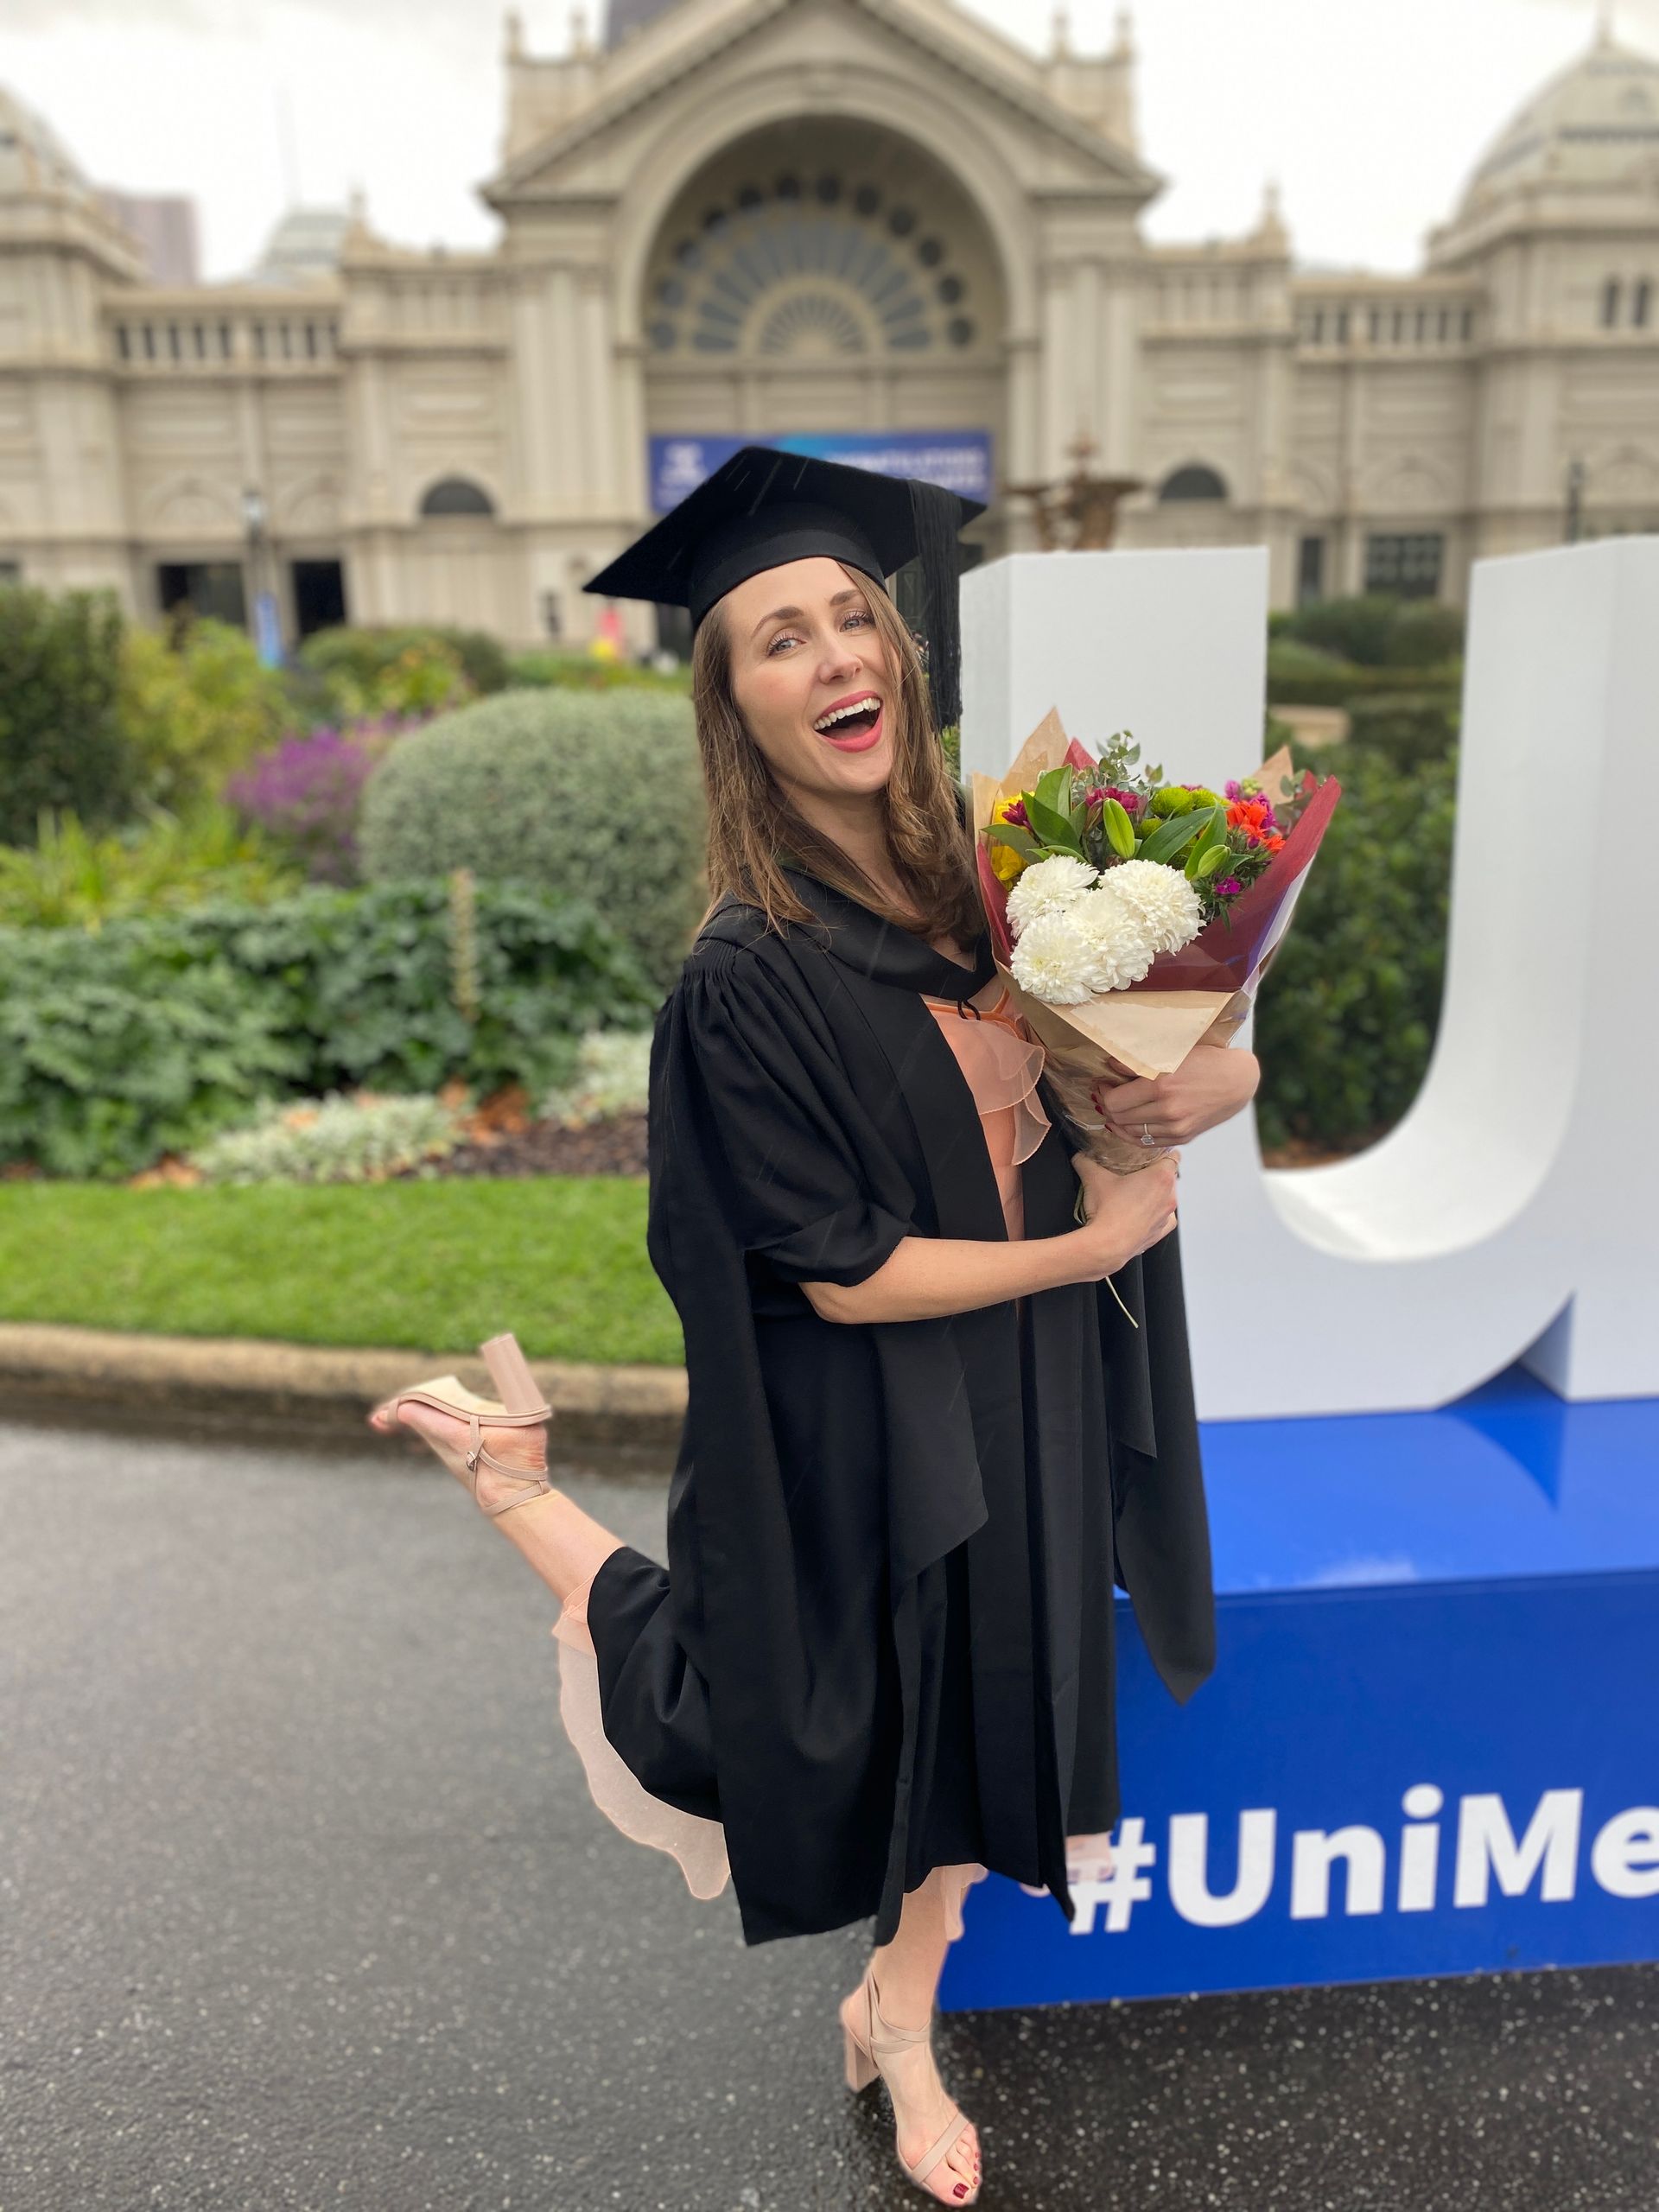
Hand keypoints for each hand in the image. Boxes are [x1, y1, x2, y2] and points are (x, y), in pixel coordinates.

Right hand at [1070, 1153, 1179, 1280]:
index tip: (1153, 1154)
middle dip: (1156, 1175)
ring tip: (1137, 1196)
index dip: (1164, 1153)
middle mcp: (1170, 1195)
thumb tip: (1078, 1156)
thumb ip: (1085, 1161)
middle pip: (1170, 1177)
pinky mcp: (1161, 1231)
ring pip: (1168, 1198)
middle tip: (1137, 1174)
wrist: (1108, 1244)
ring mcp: (1167, 1215)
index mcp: (1160, 1176)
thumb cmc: (1107, 1210)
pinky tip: (1143, 1213)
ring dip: (1157, 1195)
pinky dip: (1157, 1214)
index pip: (1173, 1156)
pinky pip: (1166, 1219)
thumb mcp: (1094, 1178)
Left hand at [1092, 1043, 1259, 1147]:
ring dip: (1117, 1123)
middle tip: (1106, 1095)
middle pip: (1119, 1118)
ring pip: (1131, 1133)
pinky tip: (1128, 1125)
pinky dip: (1133, 1135)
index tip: (1103, 1083)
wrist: (1237, 1081)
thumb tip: (1110, 1064)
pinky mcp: (1183, 1137)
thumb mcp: (1172, 1052)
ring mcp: (1176, 1127)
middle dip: (1107, 1107)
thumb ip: (1138, 1061)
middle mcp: (1167, 1110)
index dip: (1103, 1093)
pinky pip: (1148, 1143)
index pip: (1115, 1101)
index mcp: (1161, 1086)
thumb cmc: (1205, 1060)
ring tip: (1114, 1110)